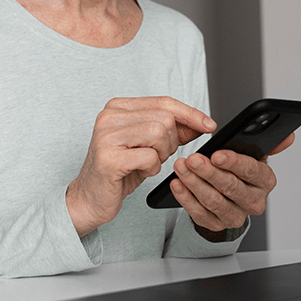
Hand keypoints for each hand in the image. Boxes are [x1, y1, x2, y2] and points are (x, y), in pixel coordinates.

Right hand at [67, 97, 215, 236]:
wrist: (90, 198)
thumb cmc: (120, 169)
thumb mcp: (149, 145)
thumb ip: (172, 130)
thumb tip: (201, 123)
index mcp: (118, 107)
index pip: (164, 102)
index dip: (190, 113)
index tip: (209, 125)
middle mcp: (109, 116)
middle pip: (164, 119)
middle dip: (171, 141)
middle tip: (158, 155)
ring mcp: (106, 136)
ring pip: (159, 134)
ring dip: (162, 154)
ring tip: (148, 162)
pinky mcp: (108, 158)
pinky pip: (150, 157)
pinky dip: (152, 168)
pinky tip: (140, 172)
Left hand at [170, 133, 295, 239]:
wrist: (229, 196)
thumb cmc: (240, 170)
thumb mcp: (254, 154)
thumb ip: (269, 144)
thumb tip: (288, 136)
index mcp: (265, 181)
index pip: (251, 171)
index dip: (233, 163)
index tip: (216, 154)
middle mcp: (254, 201)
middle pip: (231, 187)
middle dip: (209, 172)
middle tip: (192, 159)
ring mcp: (236, 216)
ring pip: (213, 201)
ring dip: (194, 183)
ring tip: (181, 167)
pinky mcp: (217, 225)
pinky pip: (199, 213)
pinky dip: (186, 198)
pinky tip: (177, 184)